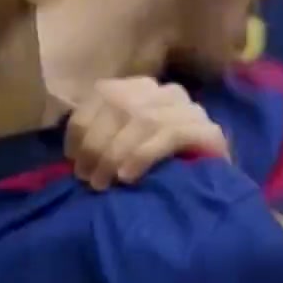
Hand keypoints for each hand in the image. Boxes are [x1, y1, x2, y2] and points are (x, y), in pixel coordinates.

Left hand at [65, 78, 228, 190]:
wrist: (210, 193)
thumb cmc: (159, 172)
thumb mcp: (123, 150)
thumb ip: (102, 139)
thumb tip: (72, 152)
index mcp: (141, 89)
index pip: (102, 94)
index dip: (81, 127)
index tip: (73, 159)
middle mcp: (165, 91)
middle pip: (119, 106)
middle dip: (96, 145)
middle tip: (87, 178)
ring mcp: (190, 108)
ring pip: (142, 119)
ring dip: (115, 153)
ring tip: (104, 182)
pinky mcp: (209, 130)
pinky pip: (168, 135)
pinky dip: (142, 155)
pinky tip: (128, 176)